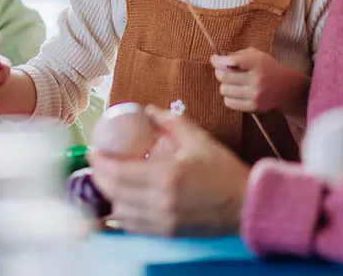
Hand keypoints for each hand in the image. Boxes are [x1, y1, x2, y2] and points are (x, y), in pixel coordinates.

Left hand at [91, 108, 250, 235]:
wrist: (248, 205)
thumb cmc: (225, 172)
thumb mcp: (200, 140)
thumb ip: (171, 122)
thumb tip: (148, 110)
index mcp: (167, 176)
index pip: (118, 172)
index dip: (99, 162)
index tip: (93, 150)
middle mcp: (162, 201)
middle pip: (114, 192)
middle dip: (99, 176)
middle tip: (97, 163)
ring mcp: (164, 220)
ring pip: (121, 212)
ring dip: (110, 195)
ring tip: (108, 180)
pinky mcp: (168, 232)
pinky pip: (134, 226)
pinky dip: (123, 213)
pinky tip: (122, 200)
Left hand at [211, 48, 309, 114]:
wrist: (286, 88)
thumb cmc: (266, 68)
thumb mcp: (255, 55)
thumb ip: (236, 55)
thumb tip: (215, 59)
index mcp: (257, 63)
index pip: (231, 61)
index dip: (218, 60)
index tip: (214, 59)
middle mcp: (257, 79)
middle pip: (224, 76)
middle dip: (219, 72)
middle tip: (222, 71)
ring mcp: (255, 95)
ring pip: (224, 90)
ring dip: (224, 85)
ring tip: (232, 83)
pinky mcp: (254, 107)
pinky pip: (229, 102)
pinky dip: (228, 97)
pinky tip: (236, 93)